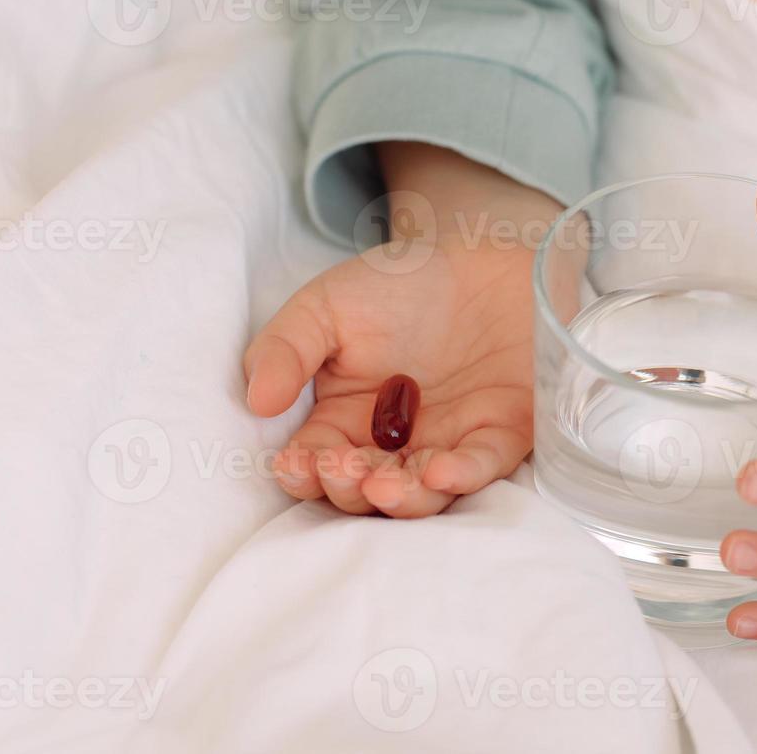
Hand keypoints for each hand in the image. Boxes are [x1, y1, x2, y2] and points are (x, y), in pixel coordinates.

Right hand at [244, 145, 559, 516]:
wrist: (482, 256)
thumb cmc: (401, 283)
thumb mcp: (327, 305)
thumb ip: (286, 348)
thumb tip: (257, 403)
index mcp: (346, 419)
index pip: (316, 462)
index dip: (304, 472)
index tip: (298, 463)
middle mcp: (396, 442)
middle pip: (365, 489)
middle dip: (349, 488)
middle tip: (344, 470)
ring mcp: (448, 442)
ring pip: (421, 495)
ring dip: (400, 499)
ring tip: (383, 487)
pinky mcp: (500, 434)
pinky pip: (481, 466)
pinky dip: (461, 476)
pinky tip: (440, 472)